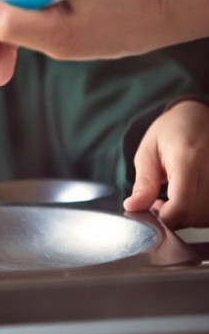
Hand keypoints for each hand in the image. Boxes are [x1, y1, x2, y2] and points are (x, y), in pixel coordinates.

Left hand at [124, 101, 208, 228]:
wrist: (199, 116)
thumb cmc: (171, 131)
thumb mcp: (148, 152)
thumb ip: (143, 183)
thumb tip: (132, 207)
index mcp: (188, 160)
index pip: (181, 204)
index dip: (164, 217)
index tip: (149, 212)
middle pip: (193, 214)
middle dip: (172, 218)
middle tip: (155, 205)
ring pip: (205, 216)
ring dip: (186, 216)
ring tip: (169, 201)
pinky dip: (199, 212)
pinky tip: (186, 200)